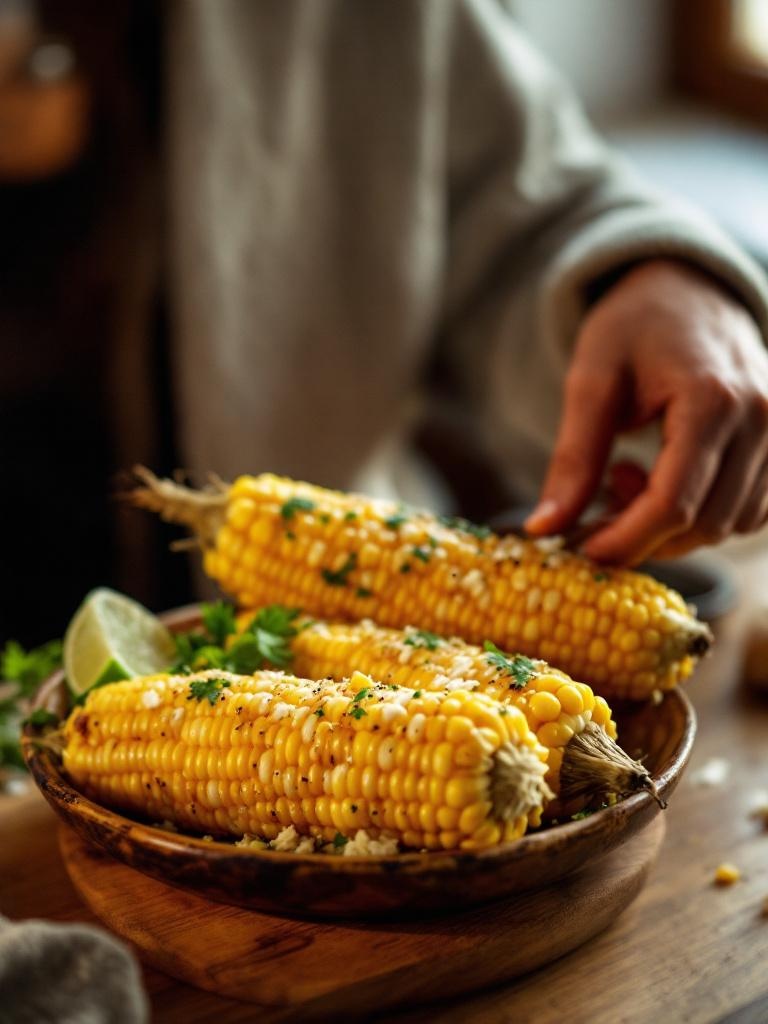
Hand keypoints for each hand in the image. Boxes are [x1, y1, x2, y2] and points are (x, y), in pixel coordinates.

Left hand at [525, 258, 767, 564]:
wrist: (688, 291)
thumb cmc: (634, 327)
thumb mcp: (591, 382)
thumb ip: (573, 460)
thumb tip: (543, 529)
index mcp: (712, 399)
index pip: (674, 504)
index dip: (625, 540)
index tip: (582, 551)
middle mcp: (761, 419)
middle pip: (704, 524)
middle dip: (642, 536)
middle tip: (595, 507)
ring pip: (728, 525)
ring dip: (669, 526)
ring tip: (625, 478)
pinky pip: (747, 512)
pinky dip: (700, 515)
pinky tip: (663, 479)